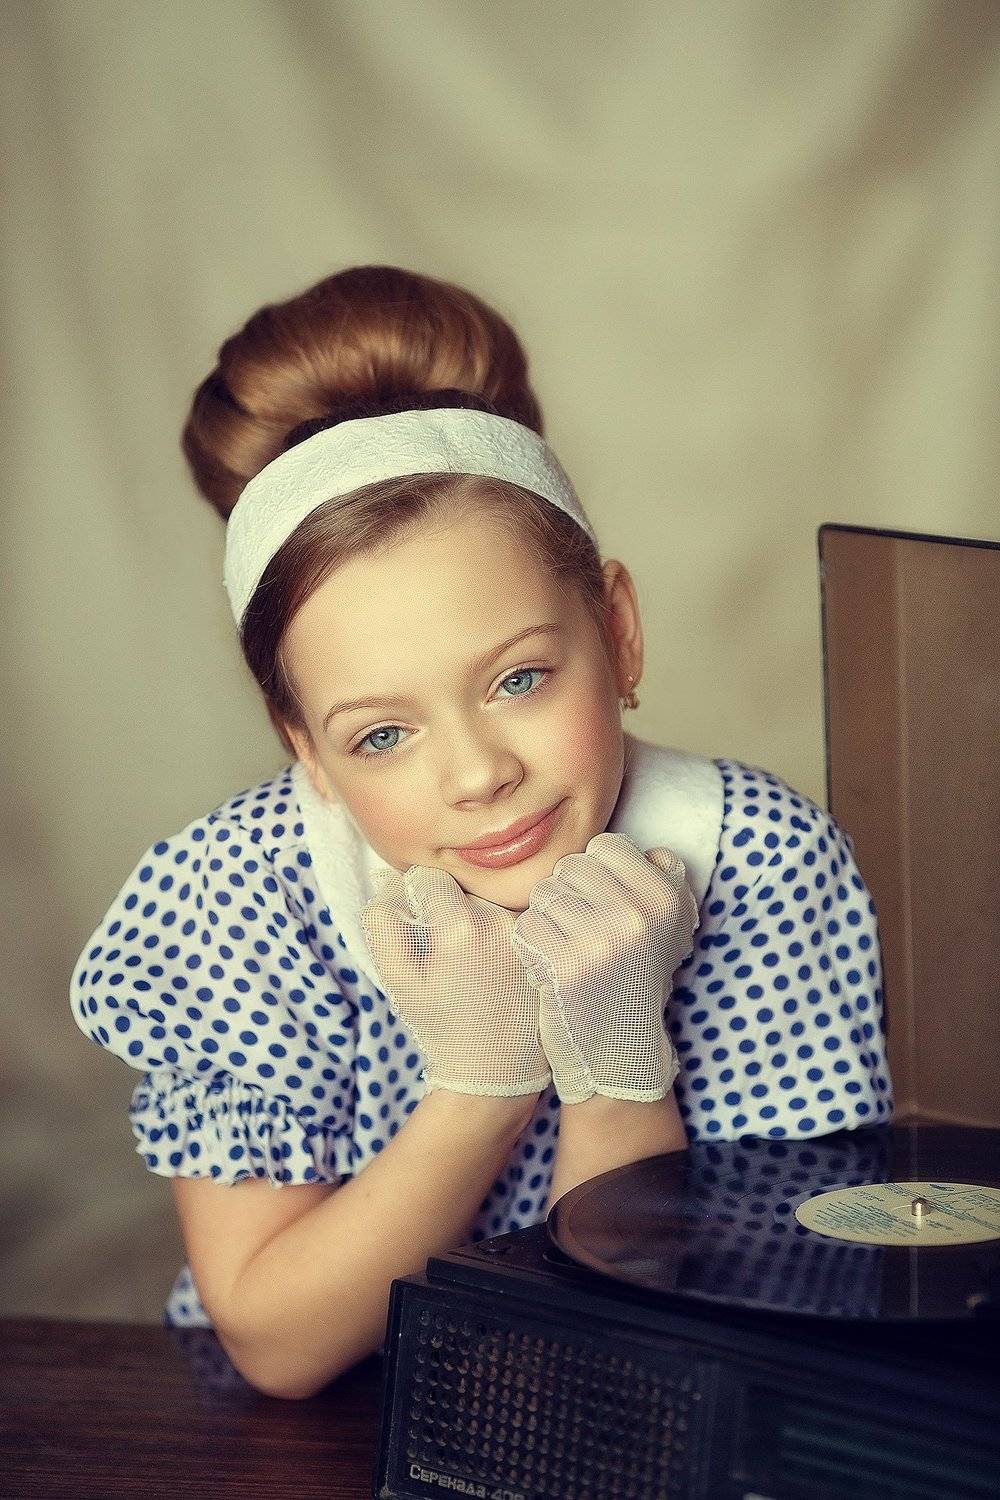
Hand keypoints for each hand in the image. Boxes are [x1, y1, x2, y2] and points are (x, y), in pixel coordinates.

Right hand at [361, 864, 551, 1097]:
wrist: (496, 1071)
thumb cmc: (445, 1028)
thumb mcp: (399, 981)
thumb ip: (383, 925)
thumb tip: (388, 885)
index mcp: (463, 929)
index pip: (431, 879)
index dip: (417, 897)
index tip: (420, 922)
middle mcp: (504, 924)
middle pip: (465, 886)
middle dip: (450, 906)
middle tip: (447, 946)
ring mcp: (532, 934)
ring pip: (494, 899)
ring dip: (481, 915)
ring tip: (476, 956)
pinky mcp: (551, 945)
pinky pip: (521, 916)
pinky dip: (507, 929)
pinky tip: (500, 961)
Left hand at [510, 833, 698, 1103]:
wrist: (618, 1051)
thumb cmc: (636, 979)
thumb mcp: (670, 927)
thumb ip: (662, 878)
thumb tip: (646, 849)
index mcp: (665, 897)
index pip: (606, 846)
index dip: (596, 872)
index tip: (602, 903)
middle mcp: (636, 915)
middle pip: (571, 866)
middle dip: (568, 893)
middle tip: (580, 930)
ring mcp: (599, 940)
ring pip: (544, 893)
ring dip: (547, 918)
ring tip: (566, 947)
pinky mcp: (564, 965)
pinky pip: (527, 925)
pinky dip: (531, 945)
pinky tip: (549, 965)